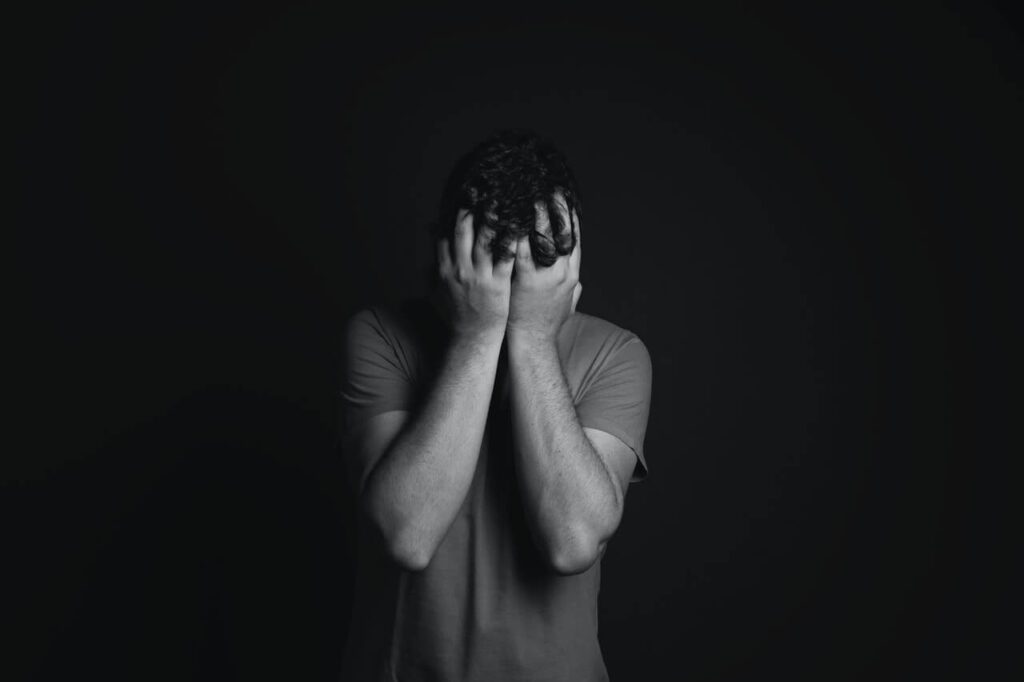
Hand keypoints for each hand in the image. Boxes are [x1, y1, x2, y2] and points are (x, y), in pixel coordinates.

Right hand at [436, 209, 515, 339]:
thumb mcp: (437, 291)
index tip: (462, 198)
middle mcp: (459, 269)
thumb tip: (429, 249)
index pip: (446, 235)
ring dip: (493, 218)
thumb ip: (433, 268)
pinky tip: (519, 226)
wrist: (472, 339)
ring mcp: (478, 276)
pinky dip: (511, 240)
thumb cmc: (458, 316)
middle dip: (471, 208)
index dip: (453, 215)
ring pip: (484, 240)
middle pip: (463, 231)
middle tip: (482, 188)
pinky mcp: (497, 284)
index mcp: (444, 269)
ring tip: (502, 199)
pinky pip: (504, 257)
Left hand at [507, 202, 581, 342]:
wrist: (534, 344)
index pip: (574, 238)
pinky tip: (508, 217)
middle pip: (562, 231)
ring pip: (543, 236)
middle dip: (555, 208)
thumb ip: (572, 290)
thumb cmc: (546, 325)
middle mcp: (562, 272)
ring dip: (534, 214)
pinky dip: (516, 231)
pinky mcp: (526, 280)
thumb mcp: (568, 305)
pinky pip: (521, 249)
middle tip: (547, 187)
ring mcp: (545, 275)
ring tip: (525, 194)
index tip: (564, 197)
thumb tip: (578, 281)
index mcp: (572, 274)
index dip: (569, 216)